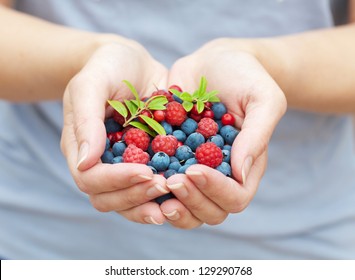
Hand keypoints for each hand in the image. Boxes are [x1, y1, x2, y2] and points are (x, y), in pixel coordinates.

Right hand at [61, 40, 169, 224]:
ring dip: (151, 204)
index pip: (91, 179)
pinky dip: (167, 196)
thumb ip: (86, 120)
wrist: (133, 63)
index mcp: (81, 148)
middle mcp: (101, 164)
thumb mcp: (92, 83)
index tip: (145, 170)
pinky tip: (187, 192)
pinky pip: (152, 188)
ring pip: (130, 202)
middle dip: (136, 196)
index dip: (116, 181)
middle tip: (164, 185)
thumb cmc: (107, 67)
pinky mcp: (148, 162)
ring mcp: (124, 166)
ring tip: (176, 197)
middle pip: (109, 199)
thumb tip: (85, 163)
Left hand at [162, 38, 286, 228]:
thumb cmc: (245, 77)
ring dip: (168, 203)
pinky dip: (147, 185)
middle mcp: (219, 175)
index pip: (235, 198)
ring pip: (183, 207)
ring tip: (151, 185)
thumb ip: (256, 135)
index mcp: (244, 167)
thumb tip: (241, 173)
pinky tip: (132, 172)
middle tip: (170, 181)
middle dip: (190, 201)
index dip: (215, 191)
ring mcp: (193, 170)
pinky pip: (159, 183)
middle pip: (209, 211)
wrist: (214, 62)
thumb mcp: (262, 99)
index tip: (194, 170)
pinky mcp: (170, 159)